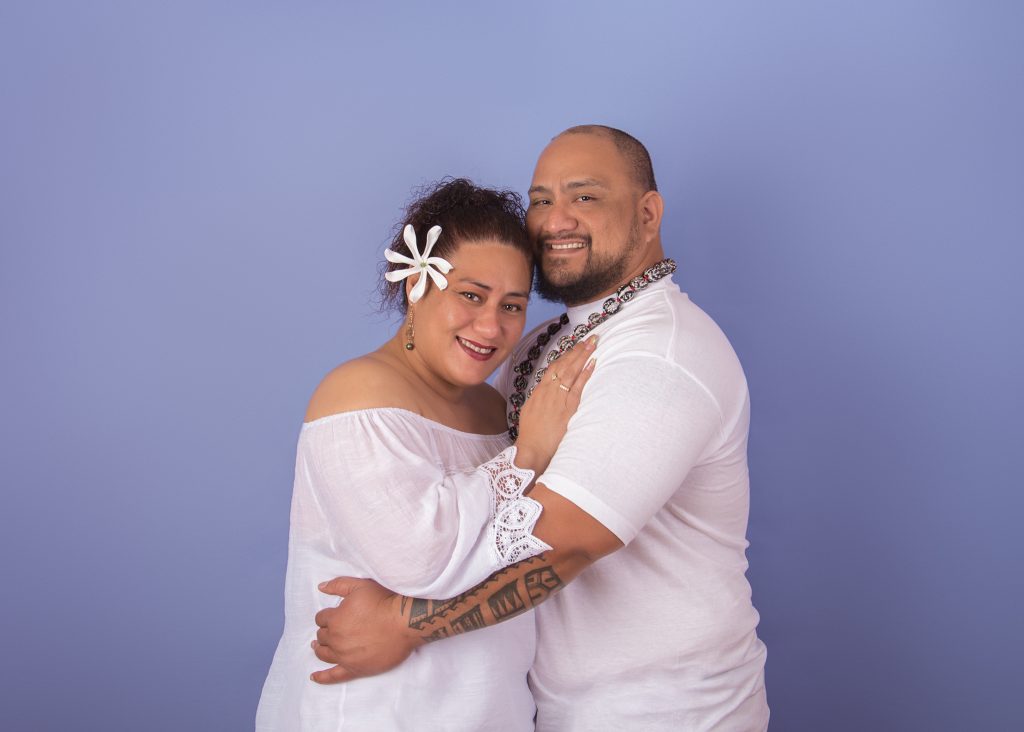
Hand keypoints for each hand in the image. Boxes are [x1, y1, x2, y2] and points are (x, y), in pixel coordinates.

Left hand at [310, 577, 420, 683]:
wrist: (404, 623)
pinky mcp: (355, 669)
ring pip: (324, 654)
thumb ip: (338, 585)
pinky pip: (333, 676)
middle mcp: (336, 639)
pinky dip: (321, 677)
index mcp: (335, 619)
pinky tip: (314, 676)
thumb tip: (320, 587)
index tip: (335, 614)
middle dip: (325, 631)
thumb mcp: (360, 586)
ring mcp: (344, 656)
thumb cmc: (384, 602)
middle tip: (333, 628)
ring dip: (320, 649)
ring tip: (319, 646)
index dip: (327, 615)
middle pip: (322, 636)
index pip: (321, 618)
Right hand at [514, 336, 596, 473]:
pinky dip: (585, 374)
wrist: (531, 449)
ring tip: (592, 344)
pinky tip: (592, 363)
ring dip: (582, 356)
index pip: (553, 368)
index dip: (565, 356)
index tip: (575, 347)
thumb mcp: (530, 412)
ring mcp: (558, 399)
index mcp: (539, 392)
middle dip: (577, 350)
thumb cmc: (531, 435)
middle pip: (563, 365)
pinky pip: (577, 387)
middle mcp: (548, 391)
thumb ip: (538, 400)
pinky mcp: (567, 408)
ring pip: (571, 372)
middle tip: (589, 339)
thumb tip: (544, 393)